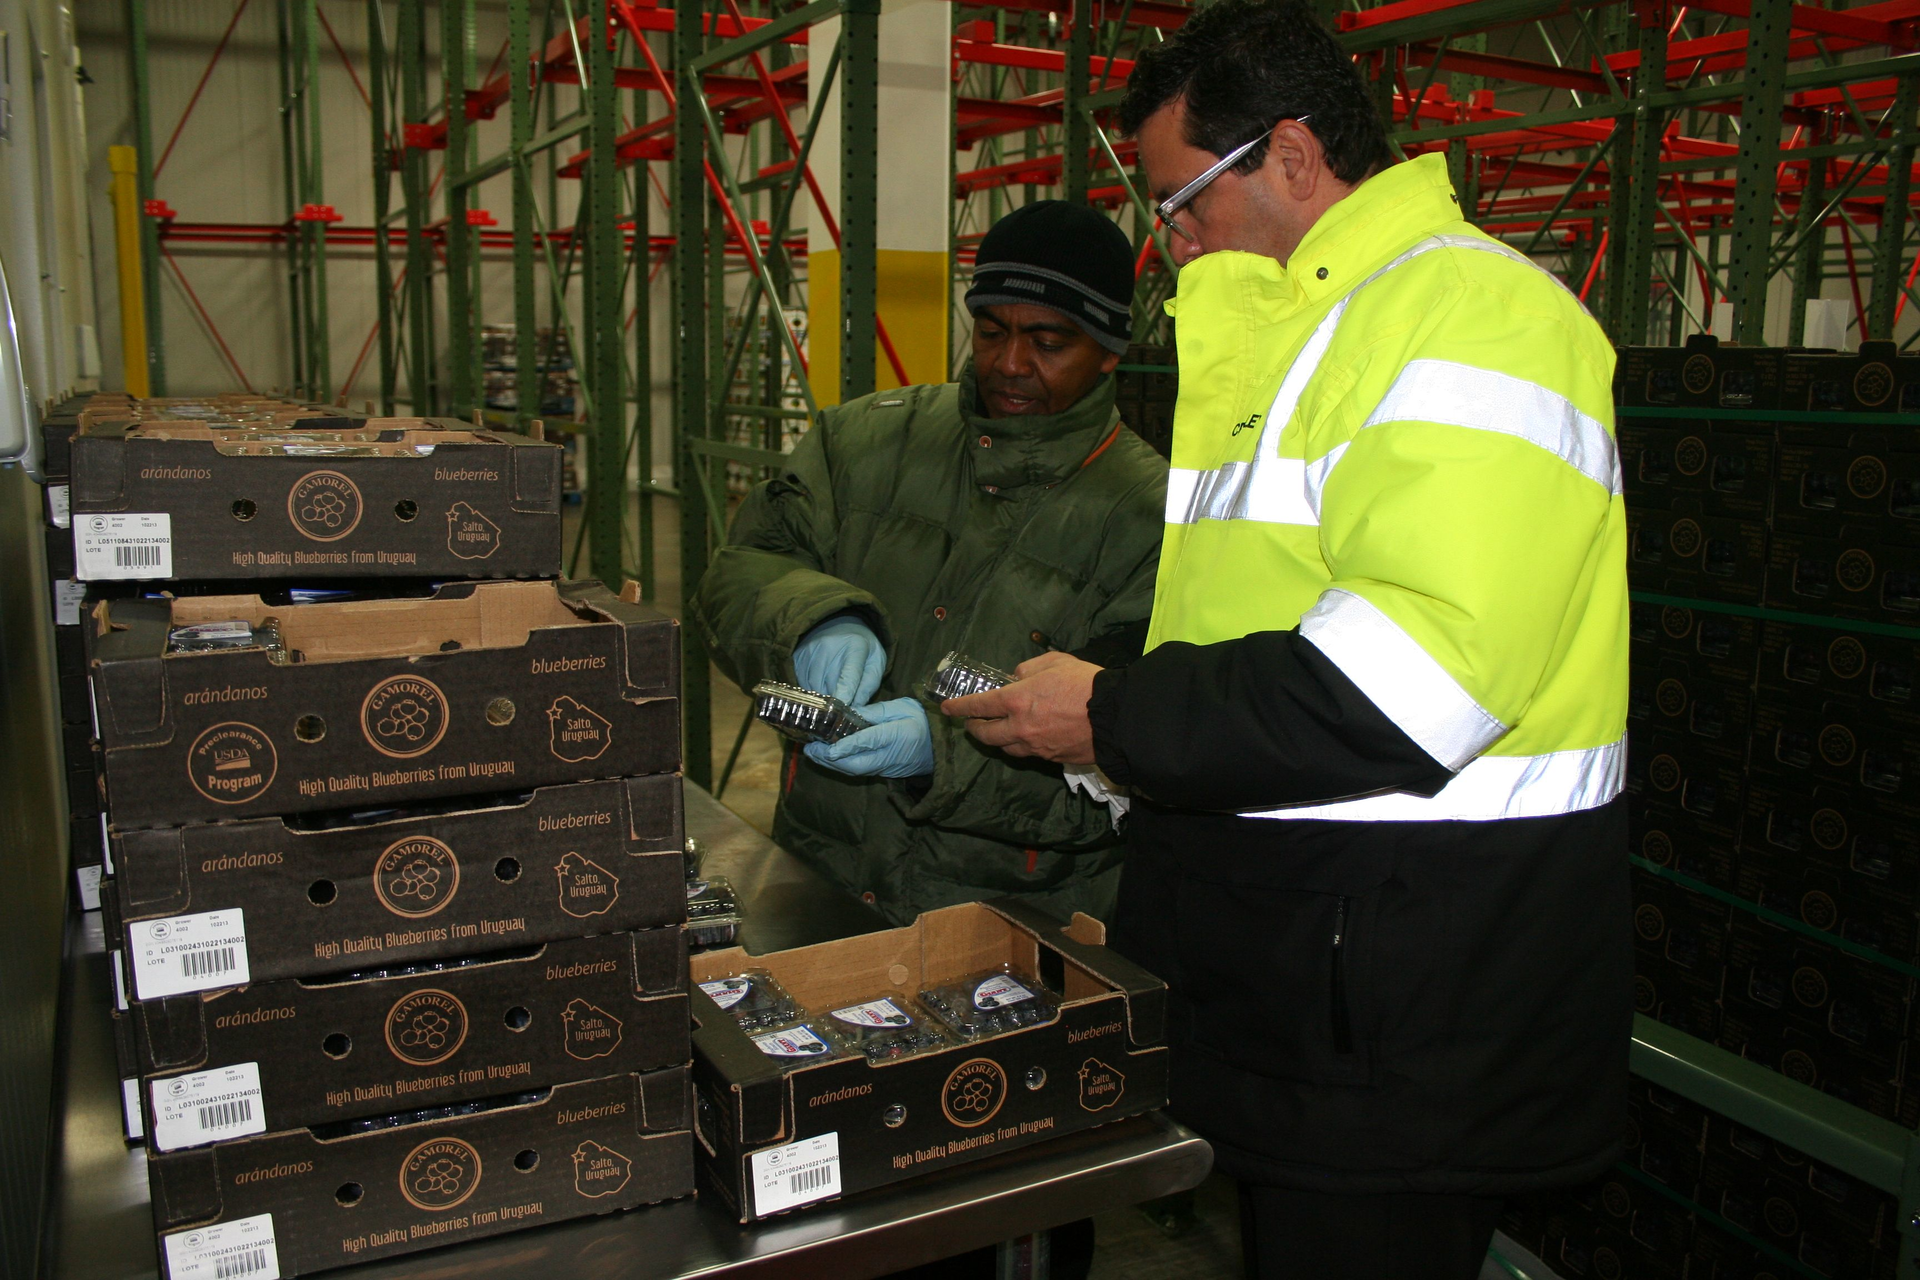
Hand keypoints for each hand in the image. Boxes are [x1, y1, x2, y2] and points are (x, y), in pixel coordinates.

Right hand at [792, 615, 885, 705]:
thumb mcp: (875, 661)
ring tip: (834, 689)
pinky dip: (812, 689)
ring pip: (815, 688)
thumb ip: (869, 685)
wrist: (839, 623)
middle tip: (845, 703)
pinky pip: (803, 683)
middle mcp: (829, 647)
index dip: (846, 695)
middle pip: (830, 687)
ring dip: (824, 696)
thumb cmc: (862, 648)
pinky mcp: (798, 656)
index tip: (845, 709)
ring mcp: (811, 651)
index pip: (849, 676)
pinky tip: (822, 682)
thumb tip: (856, 709)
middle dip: (838, 701)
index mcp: (855, 648)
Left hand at [804, 697, 935, 777]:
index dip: (846, 746)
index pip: (868, 742)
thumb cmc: (922, 720)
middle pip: (856, 764)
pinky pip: (861, 771)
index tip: (826, 746)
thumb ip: (876, 712)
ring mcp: (887, 768)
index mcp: (897, 735)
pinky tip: (830, 757)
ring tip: (814, 753)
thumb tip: (850, 712)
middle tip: (810, 749)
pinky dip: (843, 765)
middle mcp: (890, 756)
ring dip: (833, 764)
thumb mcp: (901, 707)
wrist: (942, 747)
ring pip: (856, 771)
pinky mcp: (885, 773)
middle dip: (830, 759)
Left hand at [941, 651, 1100, 765]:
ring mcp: (1035, 746)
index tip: (946, 709)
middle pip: (986, 735)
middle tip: (973, 723)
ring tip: (999, 730)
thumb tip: (1017, 678)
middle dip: (974, 728)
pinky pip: (1028, 753)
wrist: (1115, 716)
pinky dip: (1022, 745)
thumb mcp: (1055, 661)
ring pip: (1005, 747)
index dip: (959, 707)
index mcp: (1016, 701)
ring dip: (997, 739)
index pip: (977, 706)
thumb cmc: (1085, 683)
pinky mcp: (1050, 758)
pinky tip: (1028, 738)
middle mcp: (1019, 727)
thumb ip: (1029, 668)